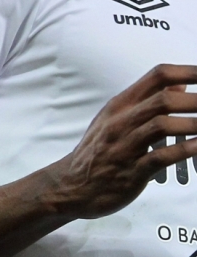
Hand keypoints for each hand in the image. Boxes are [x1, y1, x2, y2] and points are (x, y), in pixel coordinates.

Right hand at [51, 64, 196, 217]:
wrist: (71, 185)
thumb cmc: (97, 151)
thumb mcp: (116, 118)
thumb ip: (147, 101)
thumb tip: (179, 85)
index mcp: (120, 105)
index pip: (157, 76)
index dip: (188, 71)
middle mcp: (122, 121)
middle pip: (163, 99)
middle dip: (196, 100)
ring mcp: (125, 146)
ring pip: (162, 125)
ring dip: (193, 123)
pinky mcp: (131, 171)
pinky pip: (160, 157)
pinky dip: (184, 150)